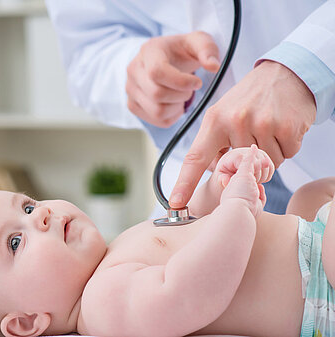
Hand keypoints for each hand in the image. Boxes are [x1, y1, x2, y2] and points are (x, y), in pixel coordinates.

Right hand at [126, 31, 219, 126]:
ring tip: (182, 95)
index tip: (197, 82)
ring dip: (177, 107)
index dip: (180, 82)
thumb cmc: (182, 50)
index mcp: (148, 51)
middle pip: (157, 94)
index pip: (157, 72)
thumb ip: (208, 50)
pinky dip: (172, 116)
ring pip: (157, 111)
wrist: (165, 58)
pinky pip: (156, 120)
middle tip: (191, 88)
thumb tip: (214, 66)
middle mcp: (134, 70)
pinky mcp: (133, 105)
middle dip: (182, 95)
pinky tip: (175, 103)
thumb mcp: (199, 41)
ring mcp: (130, 89)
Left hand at [169, 60, 315, 208]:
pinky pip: (286, 156)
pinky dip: (287, 147)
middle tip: (252, 137)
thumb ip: (216, 145)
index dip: (184, 183)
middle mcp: (235, 121)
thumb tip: (221, 177)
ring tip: (268, 129)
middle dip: (246, 163)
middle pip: (239, 168)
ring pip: (265, 165)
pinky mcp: (287, 127)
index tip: (176, 203)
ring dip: (269, 154)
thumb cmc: (249, 98)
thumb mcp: (223, 114)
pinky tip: (282, 127)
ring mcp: (262, 123)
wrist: (285, 73)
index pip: (195, 158)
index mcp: (214, 120)